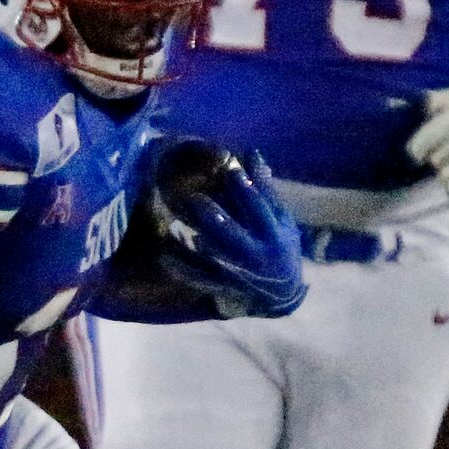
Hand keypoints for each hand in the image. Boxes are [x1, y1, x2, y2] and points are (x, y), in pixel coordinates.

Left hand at [153, 146, 305, 318]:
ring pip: (212, 257)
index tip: (230, 171)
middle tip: (193, 198)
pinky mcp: (224, 285)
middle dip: (212, 218)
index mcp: (273, 233)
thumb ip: (266, 189)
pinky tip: (165, 254)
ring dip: (190, 243)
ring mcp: (238, 272)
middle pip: (231, 235)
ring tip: (172, 225)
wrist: (282, 294)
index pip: (259, 209)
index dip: (245, 190)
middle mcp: (255, 254)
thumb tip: (252, 154)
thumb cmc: (282, 245)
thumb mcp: (282, 219)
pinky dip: (182, 267)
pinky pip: (199, 278)